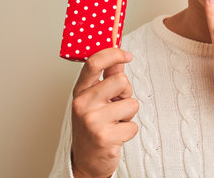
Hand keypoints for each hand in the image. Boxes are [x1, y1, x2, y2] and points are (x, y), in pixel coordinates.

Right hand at [71, 48, 138, 177]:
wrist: (86, 161)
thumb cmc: (93, 126)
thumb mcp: (96, 99)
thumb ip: (108, 77)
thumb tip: (119, 59)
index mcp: (80, 91)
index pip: (94, 63)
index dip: (113, 53)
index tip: (127, 55)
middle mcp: (83, 104)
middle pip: (121, 80)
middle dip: (126, 93)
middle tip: (116, 106)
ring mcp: (92, 121)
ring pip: (132, 103)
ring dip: (128, 115)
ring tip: (115, 123)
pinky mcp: (104, 137)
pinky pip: (133, 125)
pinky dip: (129, 131)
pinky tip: (116, 136)